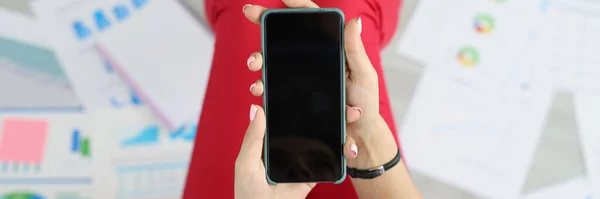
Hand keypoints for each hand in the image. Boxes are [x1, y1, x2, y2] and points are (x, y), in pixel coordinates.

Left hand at [235, 104, 361, 198]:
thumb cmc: (248, 192)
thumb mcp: (245, 163)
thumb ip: (253, 138)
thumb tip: (257, 108)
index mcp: (270, 138)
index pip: (286, 115)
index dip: (300, 101)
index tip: (315, 86)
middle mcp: (288, 145)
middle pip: (311, 124)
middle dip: (329, 112)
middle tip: (344, 101)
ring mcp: (303, 159)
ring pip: (324, 139)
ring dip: (340, 129)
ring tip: (353, 116)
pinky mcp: (313, 173)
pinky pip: (329, 161)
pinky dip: (341, 153)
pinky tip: (350, 144)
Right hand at [244, 0, 395, 169]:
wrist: (359, 133)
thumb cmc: (366, 102)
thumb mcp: (363, 75)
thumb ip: (355, 50)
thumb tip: (354, 21)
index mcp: (332, 47)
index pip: (312, 19)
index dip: (296, 5)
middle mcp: (313, 58)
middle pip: (285, 38)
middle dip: (263, 34)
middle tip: (253, 36)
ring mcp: (302, 75)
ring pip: (274, 62)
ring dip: (260, 62)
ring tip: (255, 69)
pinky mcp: (295, 94)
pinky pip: (274, 86)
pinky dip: (262, 85)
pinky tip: (258, 89)